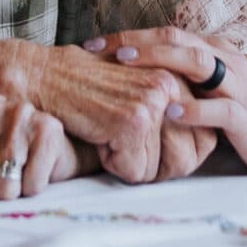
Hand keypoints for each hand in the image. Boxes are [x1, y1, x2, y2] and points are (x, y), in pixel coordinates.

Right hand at [0, 40, 194, 183]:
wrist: (42, 77)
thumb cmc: (84, 90)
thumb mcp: (136, 92)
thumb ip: (170, 112)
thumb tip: (203, 145)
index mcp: (178, 75)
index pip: (204, 141)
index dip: (173, 157)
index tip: (142, 144)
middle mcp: (172, 84)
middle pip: (188, 158)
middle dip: (155, 165)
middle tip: (121, 143)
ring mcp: (154, 101)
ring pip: (160, 169)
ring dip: (131, 164)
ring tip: (107, 133)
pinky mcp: (133, 120)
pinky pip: (135, 171)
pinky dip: (112, 164)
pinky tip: (96, 135)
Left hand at [99, 27, 246, 174]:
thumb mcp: (214, 88)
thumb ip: (183, 78)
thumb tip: (134, 79)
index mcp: (214, 51)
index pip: (166, 34)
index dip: (128, 36)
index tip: (92, 45)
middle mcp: (225, 60)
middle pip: (177, 39)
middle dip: (135, 41)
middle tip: (99, 49)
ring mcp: (238, 86)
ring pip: (198, 62)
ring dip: (160, 60)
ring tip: (127, 63)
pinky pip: (219, 109)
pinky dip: (194, 108)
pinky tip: (170, 111)